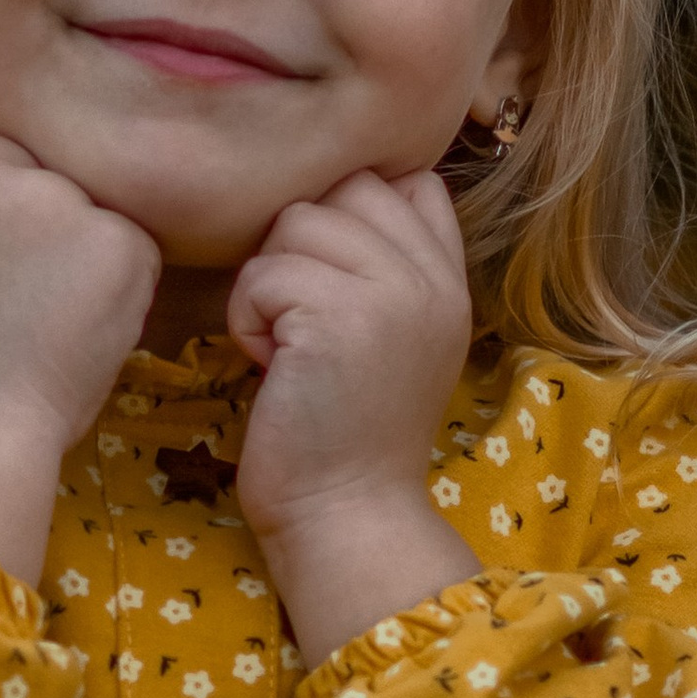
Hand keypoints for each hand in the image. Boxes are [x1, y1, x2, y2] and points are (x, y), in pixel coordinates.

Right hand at [0, 125, 158, 583]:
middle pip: (32, 166)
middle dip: (36, 218)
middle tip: (26, 292)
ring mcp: (53, 197)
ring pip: (84, 205)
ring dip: (79, 251)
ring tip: (53, 321)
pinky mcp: (115, 236)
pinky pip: (131, 247)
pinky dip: (121, 289)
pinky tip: (85, 333)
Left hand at [226, 168, 483, 667]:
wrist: (346, 515)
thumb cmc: (347, 433)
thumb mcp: (396, 339)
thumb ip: (388, 268)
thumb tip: (331, 203)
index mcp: (449, 282)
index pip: (410, 182)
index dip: (353, 212)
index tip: (330, 280)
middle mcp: (431, 281)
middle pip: (345, 189)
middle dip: (300, 244)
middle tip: (299, 318)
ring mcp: (391, 295)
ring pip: (296, 222)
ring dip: (268, 282)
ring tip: (284, 344)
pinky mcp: (337, 318)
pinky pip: (264, 273)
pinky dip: (247, 318)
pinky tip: (269, 367)